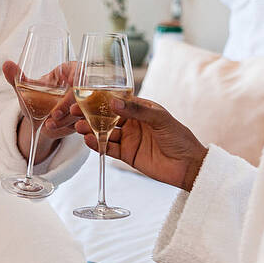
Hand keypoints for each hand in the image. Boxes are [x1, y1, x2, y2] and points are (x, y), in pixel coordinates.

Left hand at [3, 60, 81, 148]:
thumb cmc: (36, 100)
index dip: (78, 75)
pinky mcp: (85, 118)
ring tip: (49, 123)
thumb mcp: (25, 89)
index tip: (71, 82)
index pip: (79, 69)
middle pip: (82, 92)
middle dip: (68, 104)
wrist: (40, 121)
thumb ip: (16, 77)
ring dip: (66, 118)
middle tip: (54, 114)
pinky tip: (54, 128)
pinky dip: (69, 127)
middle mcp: (79, 86)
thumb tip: (6, 64)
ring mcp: (84, 103)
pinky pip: (84, 122)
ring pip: (82, 109)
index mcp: (68, 71)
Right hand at [72, 96, 206, 190]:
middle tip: (75, 112)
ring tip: (79, 128)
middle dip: (91, 114)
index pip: (117, 101)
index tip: (85, 96)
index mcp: (142, 109)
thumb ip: (136, 110)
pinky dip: (98, 145)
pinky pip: (109, 149)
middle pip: (107, 117)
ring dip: (91, 130)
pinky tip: (89, 141)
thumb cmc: (179, 137)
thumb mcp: (160, 119)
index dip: (101, 99)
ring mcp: (129, 139)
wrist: (188, 166)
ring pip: (105, 133)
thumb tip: (113, 101)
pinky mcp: (128, 155)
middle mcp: (133, 123)